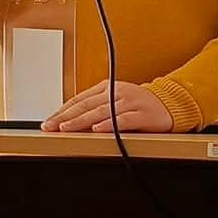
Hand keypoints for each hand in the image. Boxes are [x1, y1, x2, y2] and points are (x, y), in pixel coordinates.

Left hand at [42, 80, 173, 132]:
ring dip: (81, 121)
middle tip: (51, 126)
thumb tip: (70, 118)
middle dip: (66, 117)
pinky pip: (123, 119)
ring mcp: (129, 102)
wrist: (168, 103)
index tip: (49, 121)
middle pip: (86, 105)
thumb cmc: (138, 104)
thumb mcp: (115, 100)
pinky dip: (109, 124)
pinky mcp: (142, 114)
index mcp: (107, 87)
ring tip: (66, 128)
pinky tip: (97, 129)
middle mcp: (116, 92)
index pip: (79, 99)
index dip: (62, 110)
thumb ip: (96, 106)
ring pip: (101, 112)